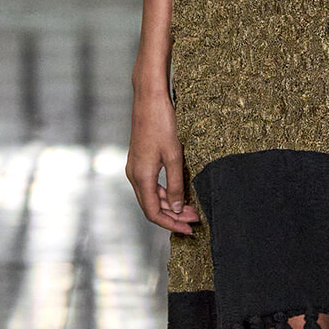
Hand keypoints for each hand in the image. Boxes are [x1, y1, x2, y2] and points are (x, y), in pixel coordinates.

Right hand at [126, 87, 199, 234]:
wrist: (149, 98)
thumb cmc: (162, 123)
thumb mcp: (174, 156)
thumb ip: (175, 185)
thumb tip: (174, 209)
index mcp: (141, 176)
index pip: (154, 212)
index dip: (171, 224)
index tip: (189, 229)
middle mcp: (134, 175)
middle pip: (151, 207)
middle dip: (172, 217)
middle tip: (194, 220)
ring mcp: (135, 168)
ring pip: (150, 197)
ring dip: (169, 205)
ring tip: (190, 208)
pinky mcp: (139, 161)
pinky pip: (150, 185)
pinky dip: (164, 193)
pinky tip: (178, 193)